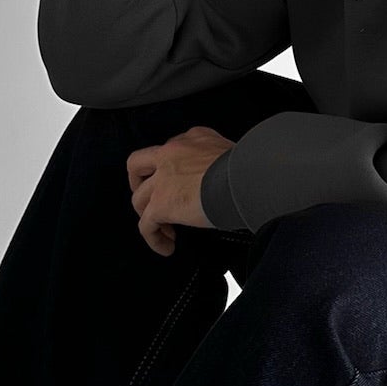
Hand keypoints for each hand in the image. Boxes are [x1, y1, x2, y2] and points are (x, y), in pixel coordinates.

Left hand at [127, 126, 235, 255]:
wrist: (245, 178)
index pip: (171, 148)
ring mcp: (162, 179)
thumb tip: (226, 181)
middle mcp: (172, 153)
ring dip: (148, 214)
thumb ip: (221, 162)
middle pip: (137, 164)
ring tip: (165, 229)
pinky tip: (166, 247)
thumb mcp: (233, 154)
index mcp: (193, 138)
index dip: (170, 168)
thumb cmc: (249, 169)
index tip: (179, 182)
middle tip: (150, 199)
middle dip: (138, 182)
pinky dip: (153, 238)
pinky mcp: (161, 204)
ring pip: (139, 198)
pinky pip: (146, 225)